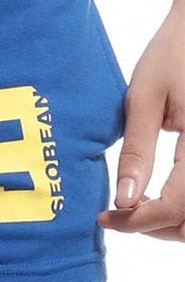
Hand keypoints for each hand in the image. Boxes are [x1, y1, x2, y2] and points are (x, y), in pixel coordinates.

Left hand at [97, 3, 184, 239]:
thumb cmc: (173, 55)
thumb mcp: (145, 99)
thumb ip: (137, 151)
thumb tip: (122, 200)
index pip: (175, 209)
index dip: (137, 222)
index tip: (104, 217)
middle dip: (156, 227)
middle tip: (118, 214)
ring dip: (173, 221)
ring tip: (136, 204)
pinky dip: (183, 205)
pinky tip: (158, 192)